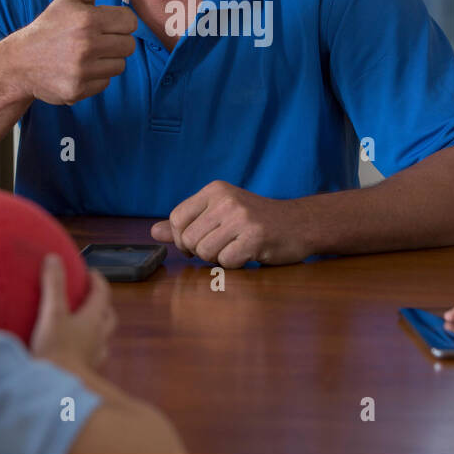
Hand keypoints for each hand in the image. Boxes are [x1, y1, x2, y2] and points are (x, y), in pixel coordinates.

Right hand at [4, 0, 138, 104]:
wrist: (19, 62)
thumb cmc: (48, 27)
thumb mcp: (68, 1)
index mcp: (87, 19)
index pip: (130, 21)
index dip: (119, 22)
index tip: (104, 23)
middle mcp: (87, 45)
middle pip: (129, 45)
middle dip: (115, 41)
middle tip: (95, 40)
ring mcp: (82, 70)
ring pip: (119, 65)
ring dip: (107, 60)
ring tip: (86, 55)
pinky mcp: (78, 90)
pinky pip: (105, 83)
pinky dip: (95, 78)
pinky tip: (79, 70)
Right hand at [29, 254, 115, 369]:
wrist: (60, 391)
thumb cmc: (57, 350)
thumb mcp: (52, 313)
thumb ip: (54, 285)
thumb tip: (54, 258)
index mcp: (93, 319)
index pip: (102, 294)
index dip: (98, 281)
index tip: (91, 273)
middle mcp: (99, 336)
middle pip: (108, 317)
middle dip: (102, 305)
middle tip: (89, 298)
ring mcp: (94, 356)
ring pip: (102, 338)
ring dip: (96, 329)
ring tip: (82, 325)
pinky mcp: (87, 372)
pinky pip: (92, 356)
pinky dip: (86, 349)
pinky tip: (74, 352)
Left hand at [149, 181, 307, 266]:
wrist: (300, 223)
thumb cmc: (256, 221)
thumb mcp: (220, 214)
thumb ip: (188, 223)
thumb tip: (154, 232)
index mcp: (214, 190)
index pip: (177, 218)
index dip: (182, 238)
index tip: (197, 243)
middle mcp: (226, 199)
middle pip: (189, 239)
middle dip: (201, 251)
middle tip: (221, 247)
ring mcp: (241, 217)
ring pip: (205, 252)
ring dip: (218, 259)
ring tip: (236, 248)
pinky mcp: (255, 236)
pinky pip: (227, 261)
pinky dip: (235, 264)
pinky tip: (248, 253)